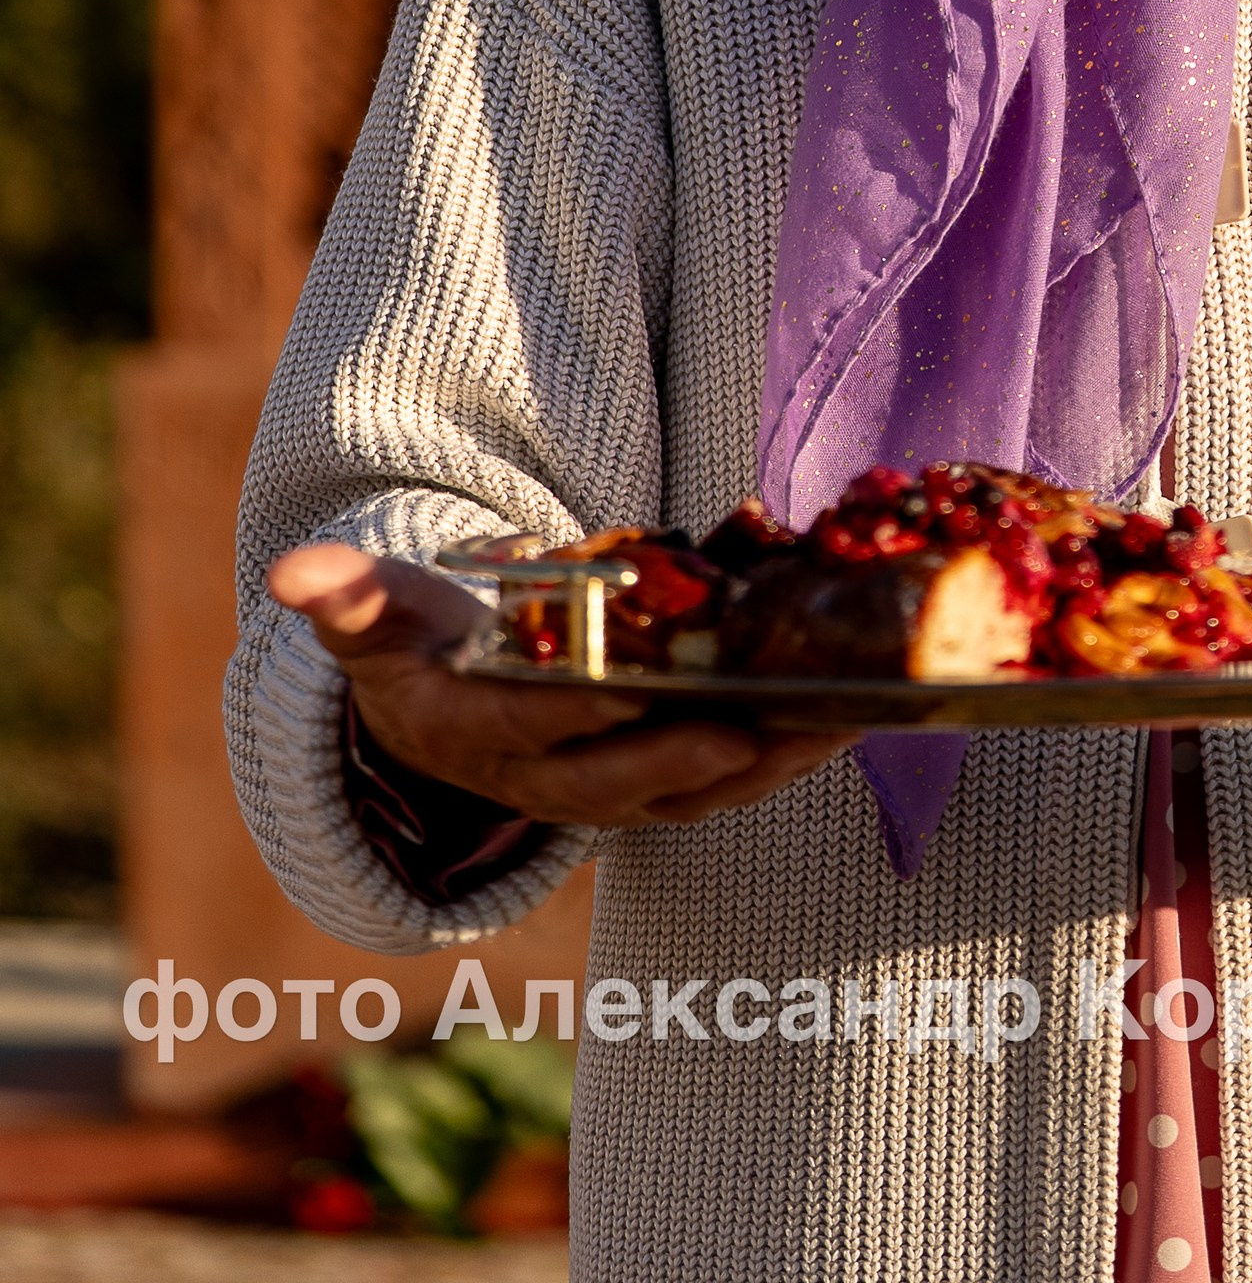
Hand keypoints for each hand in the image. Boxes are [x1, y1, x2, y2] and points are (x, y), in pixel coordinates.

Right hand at [269, 543, 858, 827]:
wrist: (440, 708)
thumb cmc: (416, 642)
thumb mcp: (376, 615)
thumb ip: (344, 593)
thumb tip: (292, 571)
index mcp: (467, 733)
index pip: (525, 730)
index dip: (579, 716)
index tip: (632, 690)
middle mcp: (537, 783)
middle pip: (619, 782)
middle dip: (684, 759)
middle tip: (747, 728)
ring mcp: (602, 795)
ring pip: (688, 796)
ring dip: (761, 767)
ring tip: (827, 725)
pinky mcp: (654, 791)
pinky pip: (724, 787)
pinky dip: (782, 761)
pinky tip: (843, 720)